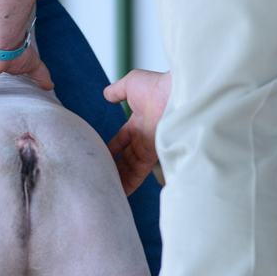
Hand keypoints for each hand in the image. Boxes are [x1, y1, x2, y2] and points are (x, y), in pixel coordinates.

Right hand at [103, 69, 172, 194]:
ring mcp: (149, 147)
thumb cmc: (156, 86)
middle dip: (114, 168)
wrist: (178, 94)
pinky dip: (129, 182)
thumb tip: (106, 94)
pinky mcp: (154, 155)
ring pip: (130, 168)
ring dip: (119, 178)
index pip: (122, 140)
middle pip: (126, 157)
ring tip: (103, 190)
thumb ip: (118, 91)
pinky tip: (118, 191)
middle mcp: (144, 137)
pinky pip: (138, 173)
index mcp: (139, 122)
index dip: (111, 149)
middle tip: (99, 179)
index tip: (98, 157)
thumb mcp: (131, 84)